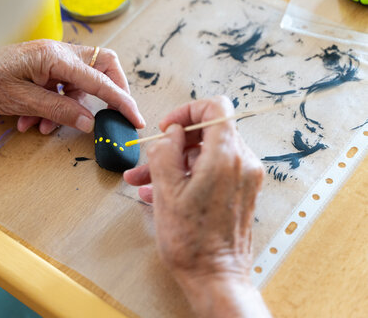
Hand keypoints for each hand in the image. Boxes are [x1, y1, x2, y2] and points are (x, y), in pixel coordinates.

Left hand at [0, 39, 144, 133]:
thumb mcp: (23, 101)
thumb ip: (59, 111)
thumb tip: (90, 122)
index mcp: (55, 57)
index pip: (100, 79)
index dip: (121, 101)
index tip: (136, 119)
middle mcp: (57, 53)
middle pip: (100, 66)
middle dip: (109, 91)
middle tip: (109, 115)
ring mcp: (49, 59)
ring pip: (78, 82)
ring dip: (68, 109)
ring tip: (41, 128)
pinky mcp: (41, 69)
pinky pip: (60, 87)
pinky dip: (52, 107)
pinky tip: (30, 123)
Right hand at [124, 97, 268, 316]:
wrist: (215, 277)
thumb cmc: (191, 240)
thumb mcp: (166, 191)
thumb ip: (166, 151)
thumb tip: (172, 132)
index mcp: (225, 157)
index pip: (216, 108)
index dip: (187, 111)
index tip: (168, 128)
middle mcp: (242, 163)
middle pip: (208, 132)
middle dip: (173, 143)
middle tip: (149, 158)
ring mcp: (244, 178)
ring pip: (205, 154)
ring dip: (174, 163)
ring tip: (142, 179)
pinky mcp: (240, 192)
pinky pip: (212, 171)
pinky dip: (188, 175)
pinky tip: (158, 192)